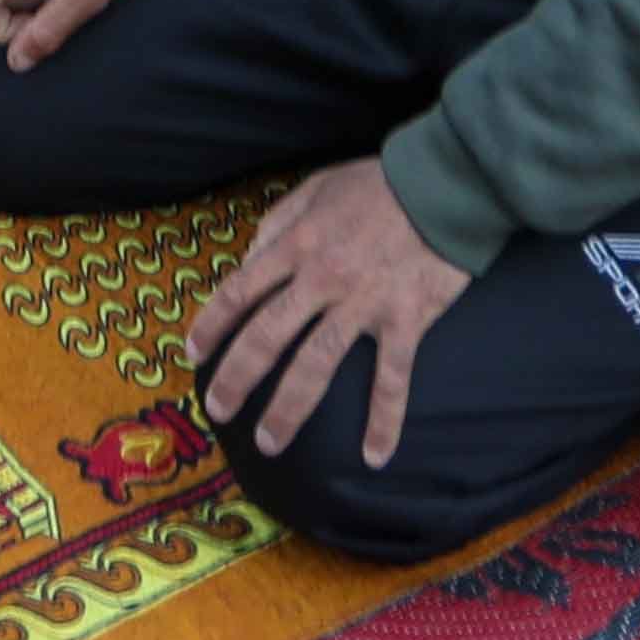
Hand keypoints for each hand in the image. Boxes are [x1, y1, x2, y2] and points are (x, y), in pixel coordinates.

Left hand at [186, 157, 473, 483]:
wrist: (445, 183)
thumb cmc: (379, 183)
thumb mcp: (317, 187)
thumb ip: (279, 221)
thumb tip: (251, 257)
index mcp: (297, 245)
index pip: (240, 292)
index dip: (212, 326)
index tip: (194, 357)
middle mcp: (322, 279)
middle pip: (267, 337)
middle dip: (237, 379)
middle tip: (217, 411)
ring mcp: (364, 303)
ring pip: (315, 365)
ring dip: (288, 408)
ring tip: (268, 443)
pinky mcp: (406, 320)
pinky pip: (392, 379)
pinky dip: (384, 420)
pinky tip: (374, 456)